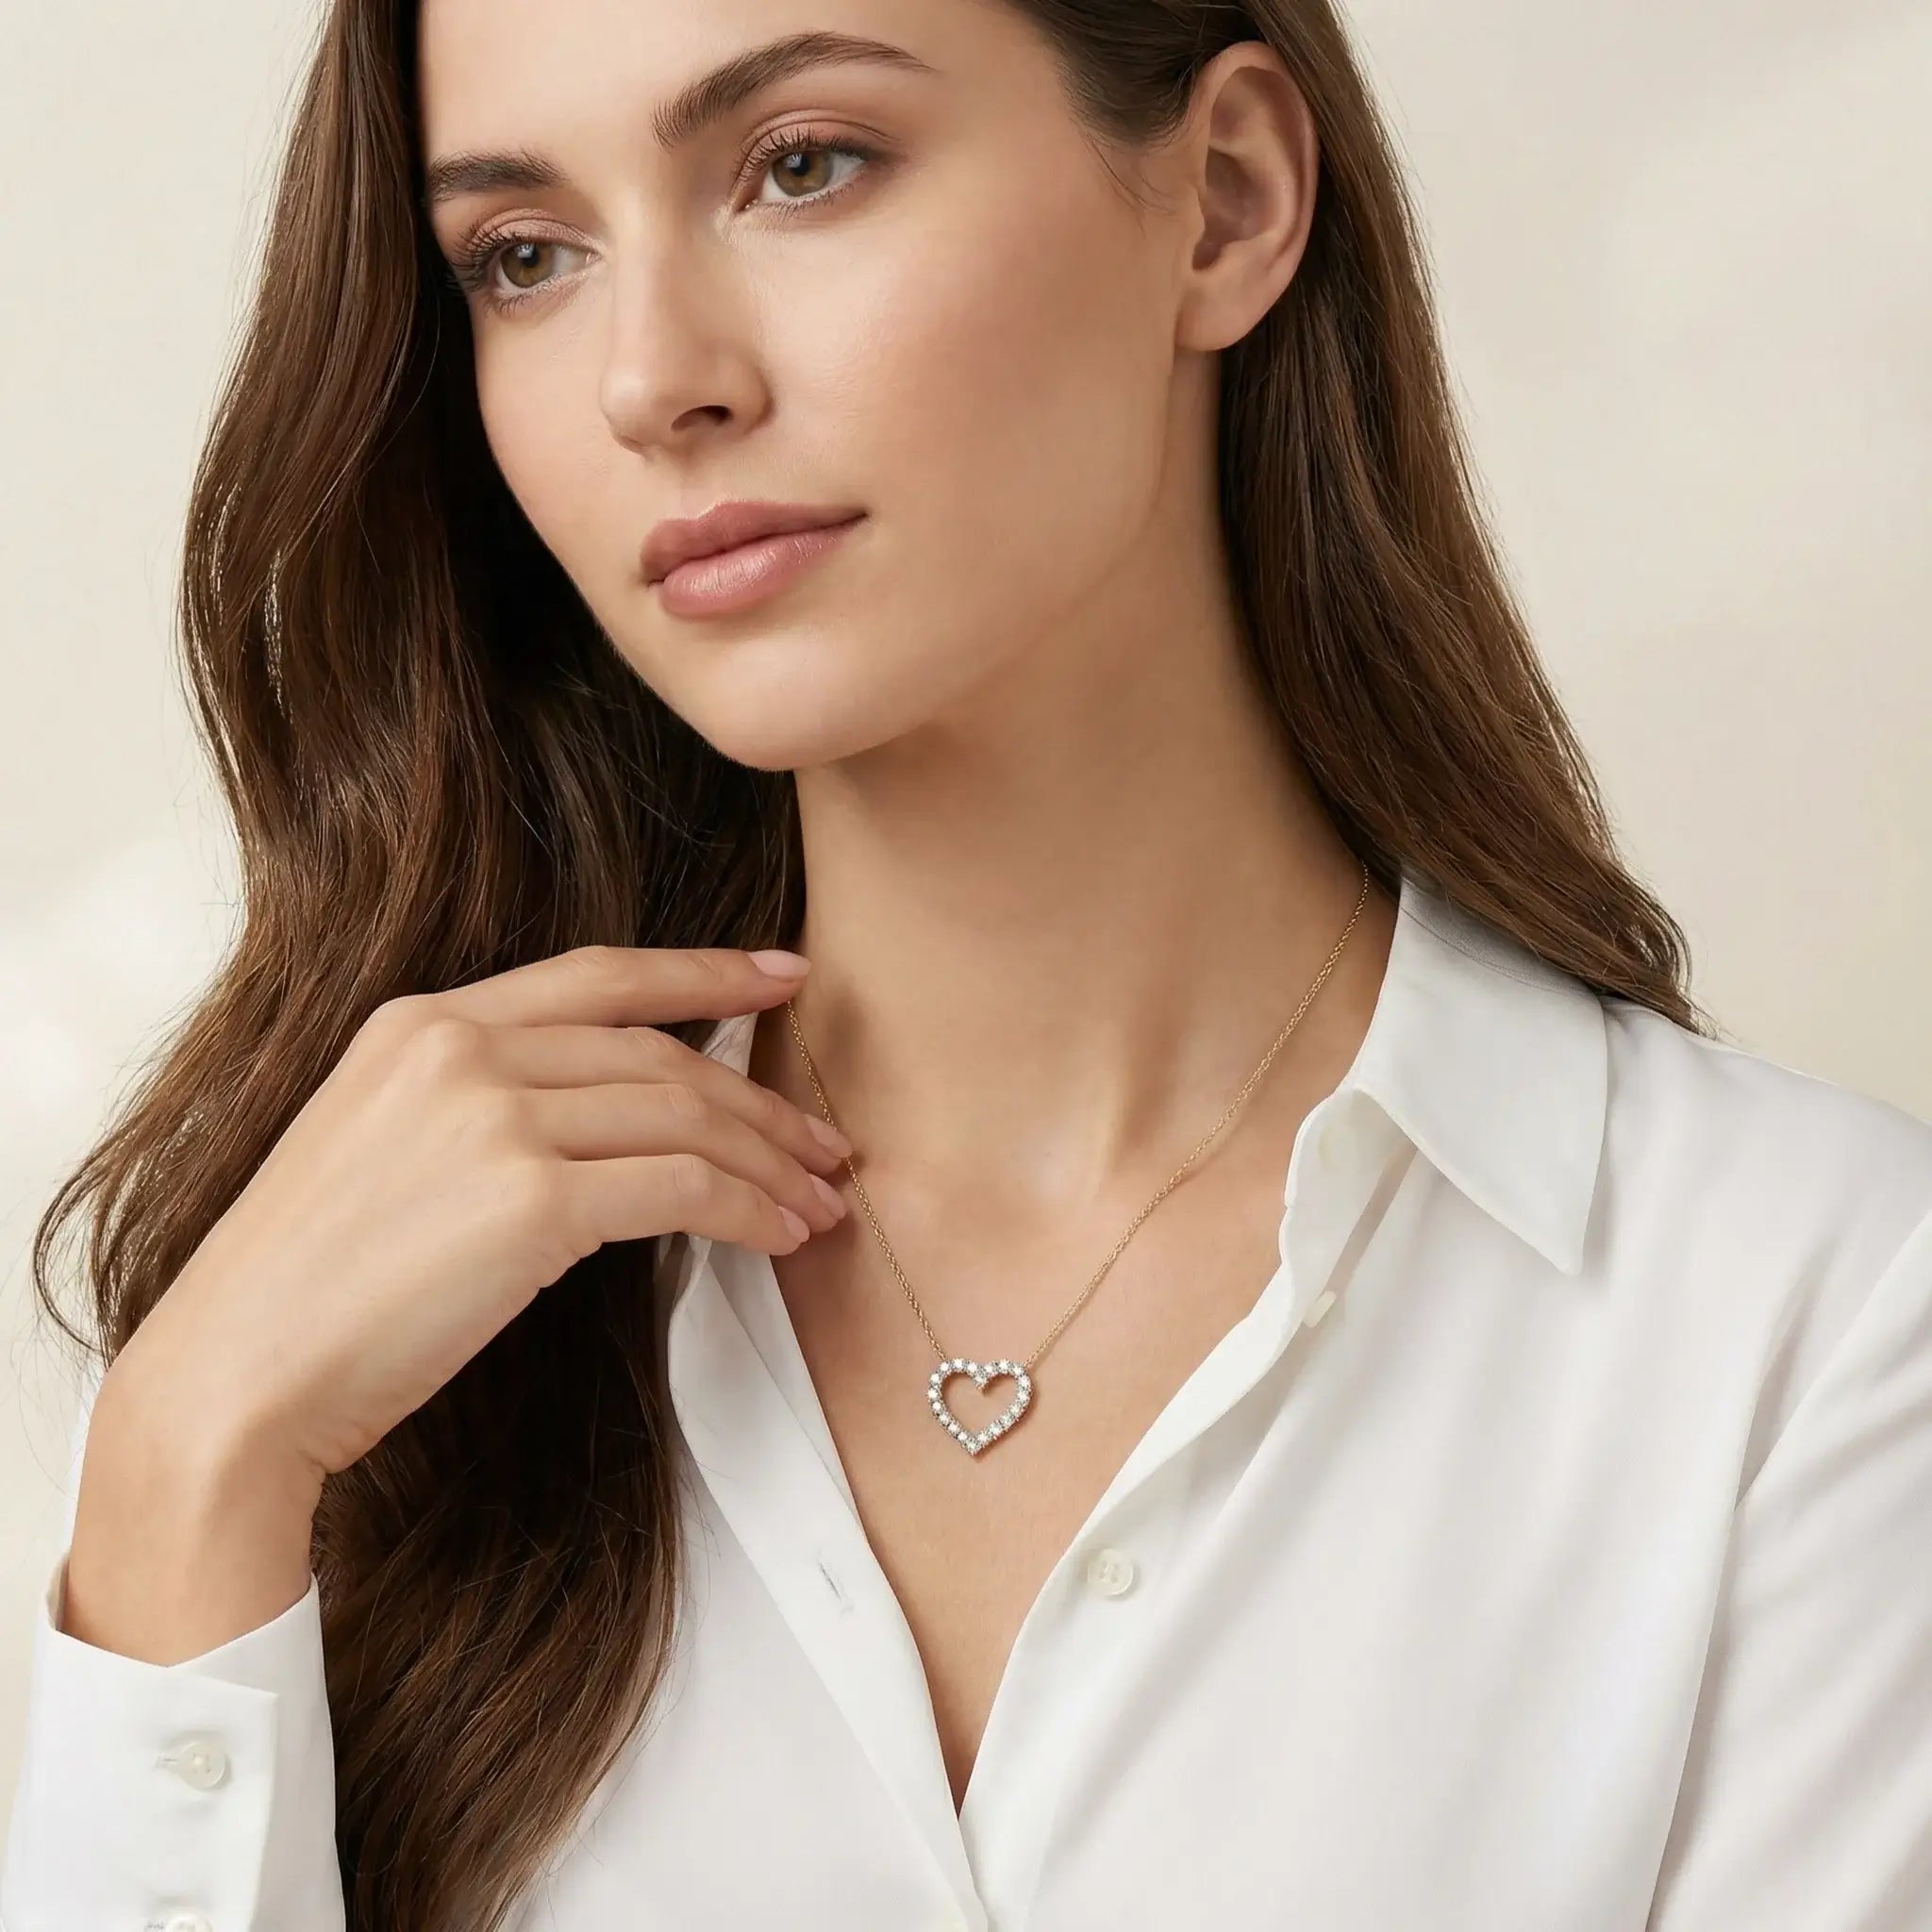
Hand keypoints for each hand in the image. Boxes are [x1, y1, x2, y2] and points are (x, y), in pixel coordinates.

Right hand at [110, 946, 850, 1483]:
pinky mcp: (529, 1197)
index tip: (782, 973)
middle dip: (759, 1102)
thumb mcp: (384, 1148)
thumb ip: (483, 1104)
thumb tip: (616, 1121)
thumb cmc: (311, 1291)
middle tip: (823, 1144)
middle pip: (660, 1054)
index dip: (705, 970)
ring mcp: (495, 1116)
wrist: (235, 1377)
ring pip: (685, 1118)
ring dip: (769, 1163)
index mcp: (423, 1024)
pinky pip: (682, 1189)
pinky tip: (779, 1237)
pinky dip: (748, 1212)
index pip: (598, 976)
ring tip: (819, 1201)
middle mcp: (462, 1048)